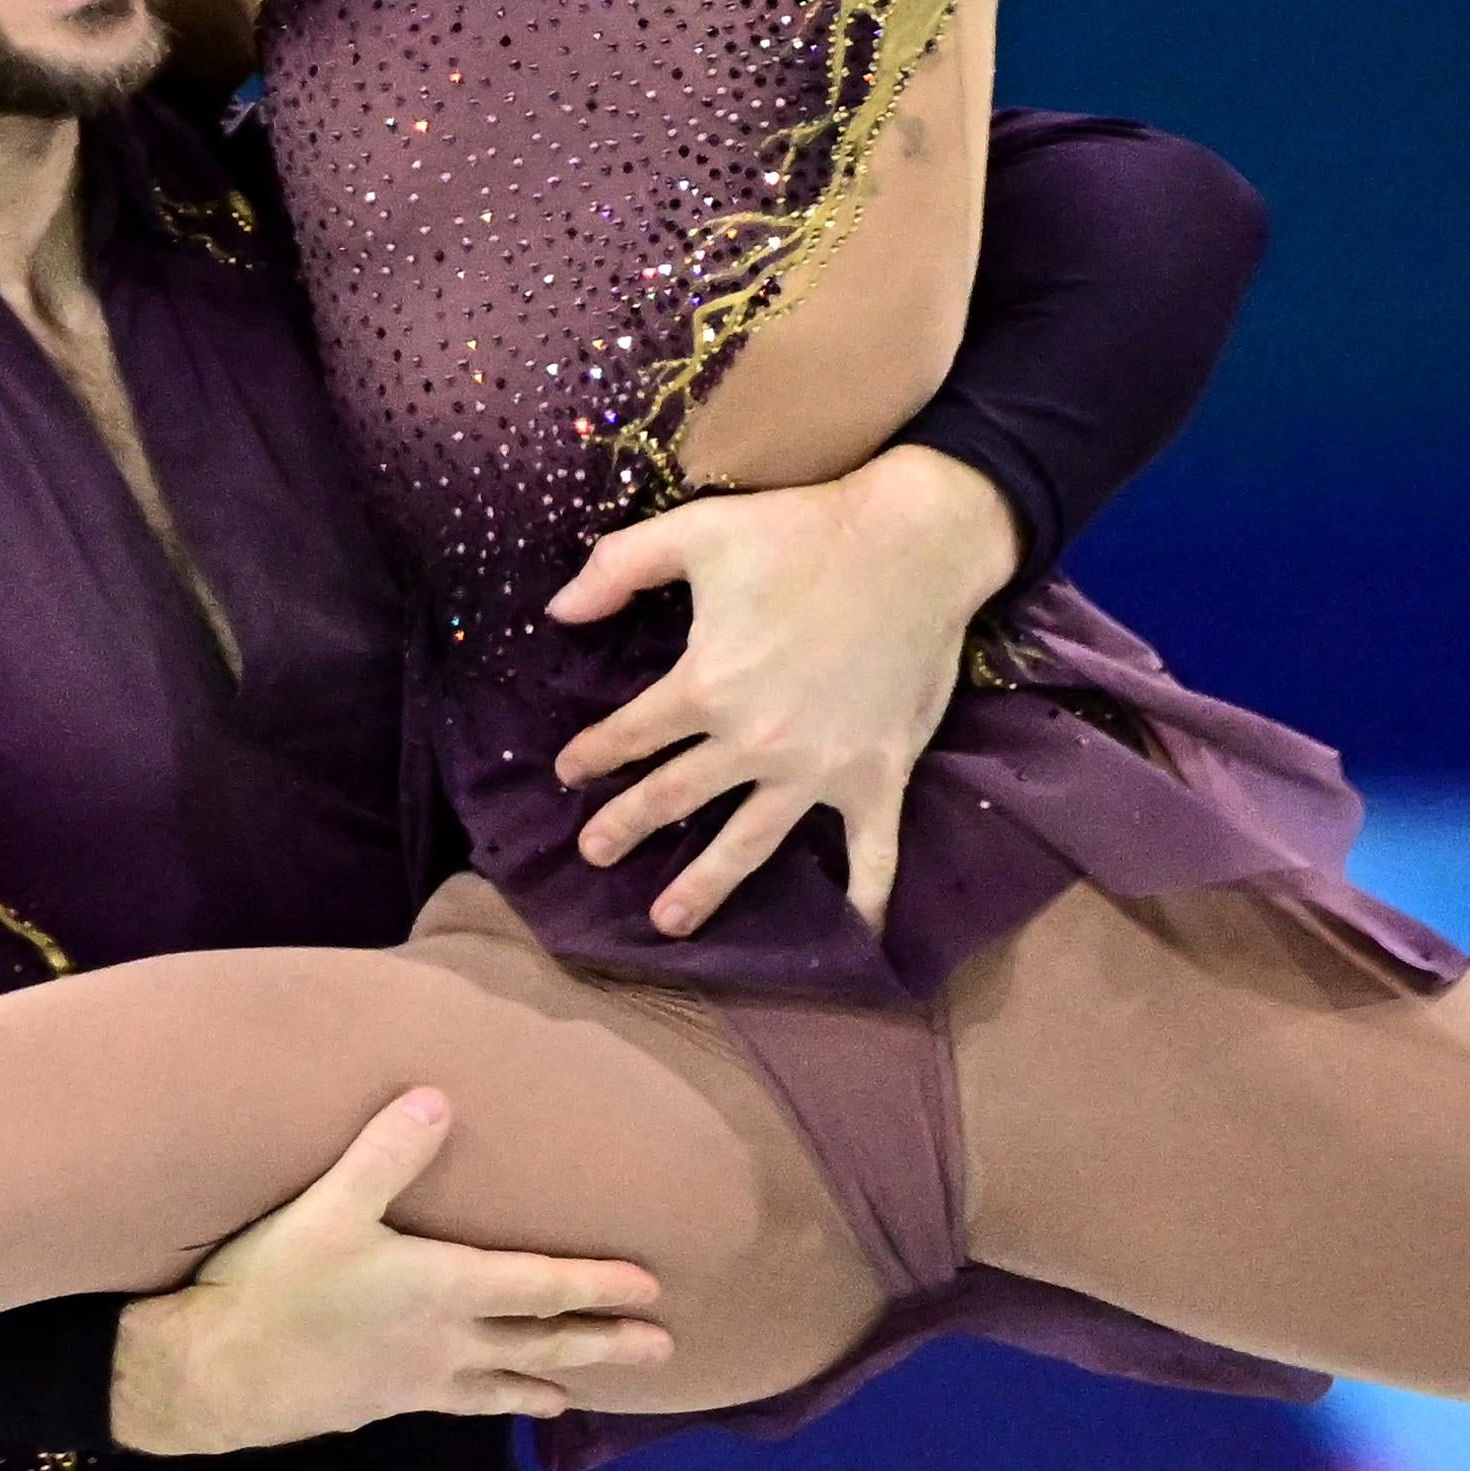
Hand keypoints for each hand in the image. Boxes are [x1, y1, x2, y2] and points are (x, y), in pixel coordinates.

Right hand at [111, 1091, 671, 1446]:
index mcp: (442, 1288)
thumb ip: (384, 1152)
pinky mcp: (389, 1403)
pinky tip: (507, 1406)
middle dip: (604, 1341)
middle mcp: (446, 1340)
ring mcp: (420, 1379)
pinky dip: (500, 1402)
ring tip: (591, 1388)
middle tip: (663, 1349)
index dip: (598, 1284)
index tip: (651, 1287)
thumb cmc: (273, 1288)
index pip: (541, 1286)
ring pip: (509, 1380)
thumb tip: (438, 1095)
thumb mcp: (326, 1209)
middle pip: (543, 1341)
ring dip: (558, 1377)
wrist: (217, 1379)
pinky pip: (465, 1403)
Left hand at [542, 445, 1019, 939]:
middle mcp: (754, 741)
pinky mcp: (876, 777)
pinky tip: (858, 940)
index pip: (632, 734)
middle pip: (675, 797)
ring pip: (748, 843)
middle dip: (627, 826)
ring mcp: (816, 770)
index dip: (594, 754)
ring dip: (705, 887)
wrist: (914, 544)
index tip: (571, 771)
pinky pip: (872, 853)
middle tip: (593, 854)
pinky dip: (866, 900)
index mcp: (705, 685)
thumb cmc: (804, 532)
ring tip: (666, 923)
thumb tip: (555, 610)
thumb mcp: (698, 530)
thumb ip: (618, 567)